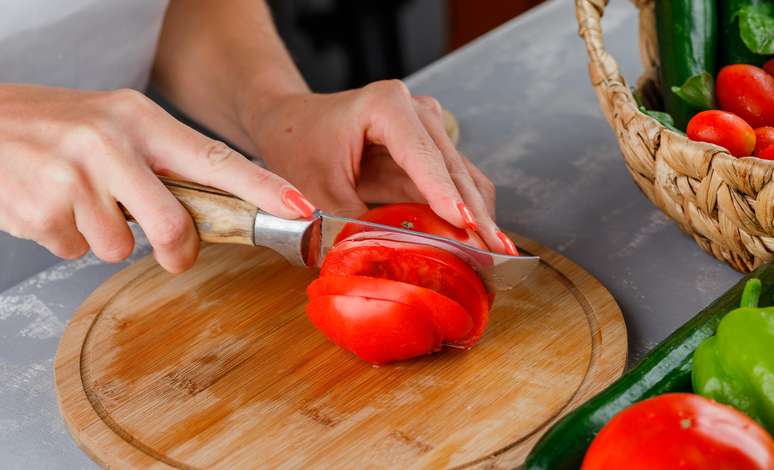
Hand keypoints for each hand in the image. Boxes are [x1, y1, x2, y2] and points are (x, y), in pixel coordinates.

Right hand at [0, 85, 314, 271]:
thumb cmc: (60, 128)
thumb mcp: (118, 127)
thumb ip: (165, 163)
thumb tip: (217, 209)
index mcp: (139, 120)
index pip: (214, 159)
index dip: (261, 188)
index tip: (298, 207)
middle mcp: (109, 144)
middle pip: (173, 225)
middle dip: (179, 251)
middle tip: (173, 251)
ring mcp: (72, 177)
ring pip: (120, 247)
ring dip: (106, 236)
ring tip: (81, 200)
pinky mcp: (41, 209)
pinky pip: (77, 251)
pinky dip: (69, 238)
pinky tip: (52, 205)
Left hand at [243, 80, 516, 254]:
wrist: (293, 121)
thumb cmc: (298, 143)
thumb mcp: (315, 187)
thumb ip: (348, 223)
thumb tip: (381, 263)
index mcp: (386, 106)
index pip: (423, 157)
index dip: (446, 194)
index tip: (468, 225)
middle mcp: (417, 112)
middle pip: (455, 170)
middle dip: (476, 216)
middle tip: (496, 255)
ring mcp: (429, 129)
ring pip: (465, 179)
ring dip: (479, 219)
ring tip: (493, 258)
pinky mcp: (430, 151)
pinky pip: (456, 186)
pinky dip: (466, 215)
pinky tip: (476, 246)